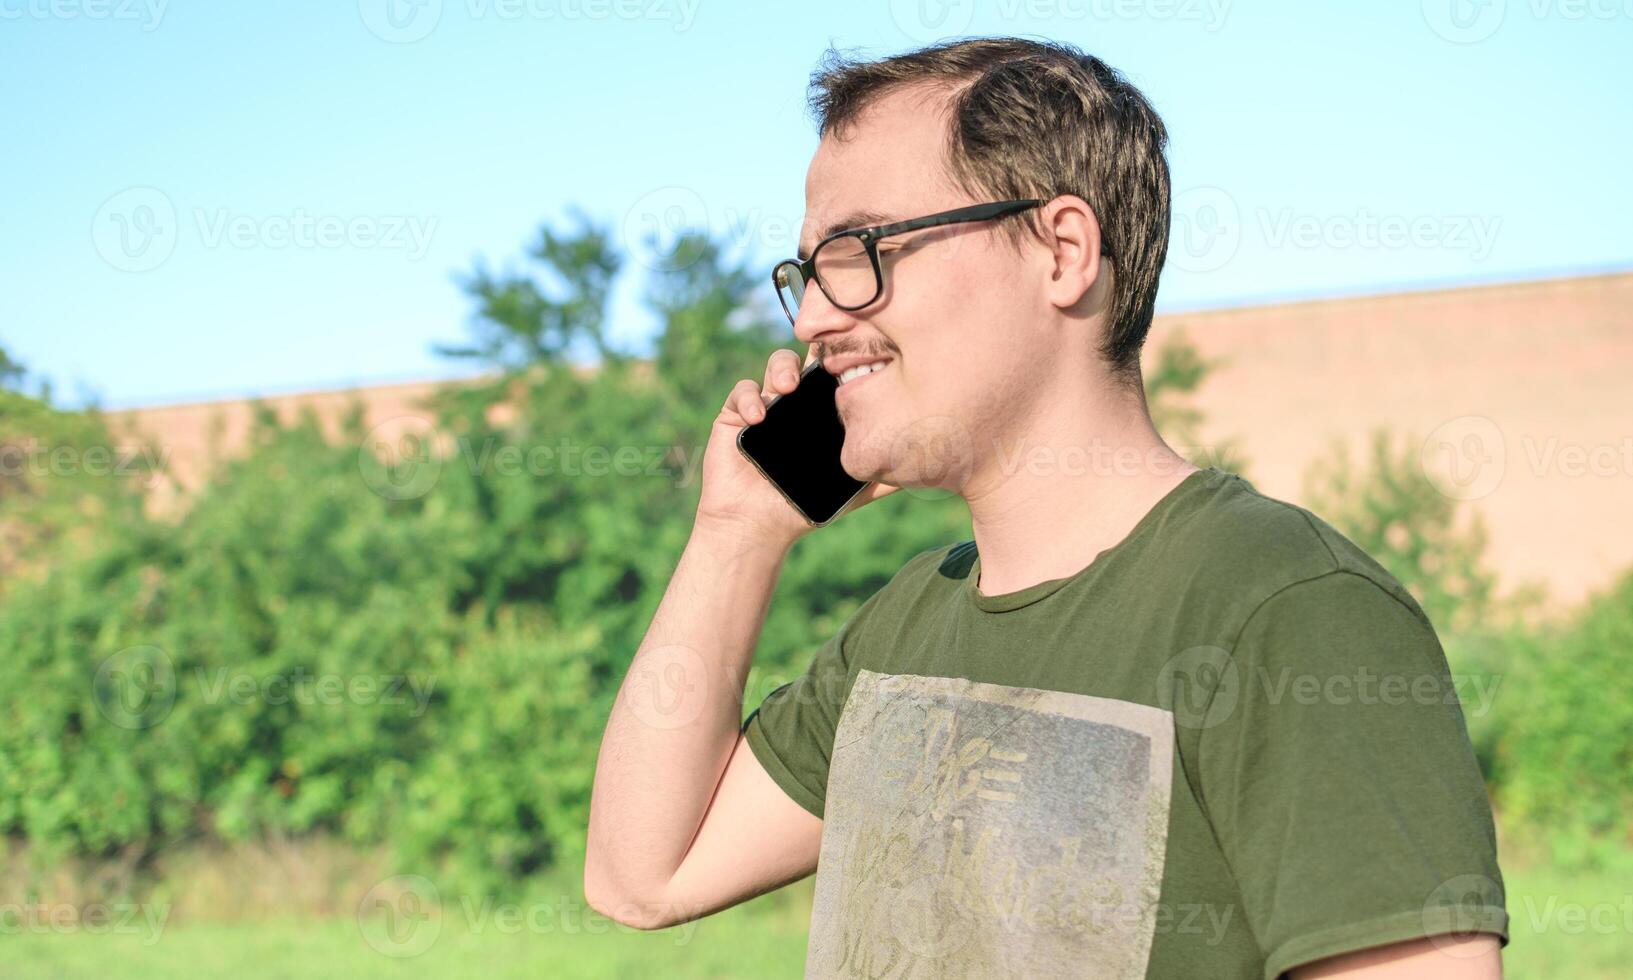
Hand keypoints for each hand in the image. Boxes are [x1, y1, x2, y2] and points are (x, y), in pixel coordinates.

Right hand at [694, 345, 899, 550]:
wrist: (756, 525)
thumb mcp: (852, 491)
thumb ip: (884, 477)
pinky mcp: (737, 413)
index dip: (848, 358)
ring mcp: (767, 403)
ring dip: (782, 368)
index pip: (839, 372)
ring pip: (777, 364)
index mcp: (824, 411)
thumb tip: (926, 465)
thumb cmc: (804, 507)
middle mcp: (798, 400)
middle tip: (823, 364)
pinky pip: (742, 391)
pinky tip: (758, 417)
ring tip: (787, 388)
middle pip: (810, 358)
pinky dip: (750, 398)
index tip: (861, 356)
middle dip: (817, 352)